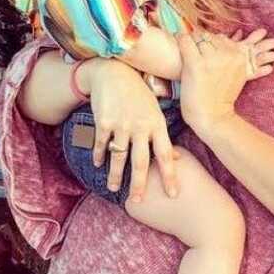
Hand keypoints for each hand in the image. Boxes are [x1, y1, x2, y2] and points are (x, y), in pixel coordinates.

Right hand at [78, 58, 178, 201]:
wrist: (114, 73)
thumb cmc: (139, 94)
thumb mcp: (155, 111)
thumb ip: (163, 135)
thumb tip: (176, 157)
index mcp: (157, 124)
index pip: (166, 155)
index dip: (170, 176)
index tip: (173, 194)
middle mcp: (140, 126)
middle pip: (141, 161)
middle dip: (140, 184)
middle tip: (138, 201)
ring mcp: (121, 124)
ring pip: (118, 156)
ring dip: (116, 175)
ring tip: (114, 188)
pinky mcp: (104, 121)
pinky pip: (101, 144)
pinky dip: (99, 155)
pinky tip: (98, 164)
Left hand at [177, 29, 273, 137]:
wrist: (212, 117)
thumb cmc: (221, 97)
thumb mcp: (238, 74)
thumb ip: (236, 56)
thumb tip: (237, 34)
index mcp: (239, 56)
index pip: (222, 38)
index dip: (211, 44)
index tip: (205, 55)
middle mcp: (228, 55)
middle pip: (210, 36)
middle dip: (201, 42)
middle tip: (195, 55)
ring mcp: (212, 59)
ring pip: (197, 36)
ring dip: (191, 43)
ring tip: (188, 55)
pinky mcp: (195, 63)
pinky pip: (185, 40)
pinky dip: (180, 40)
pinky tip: (179, 43)